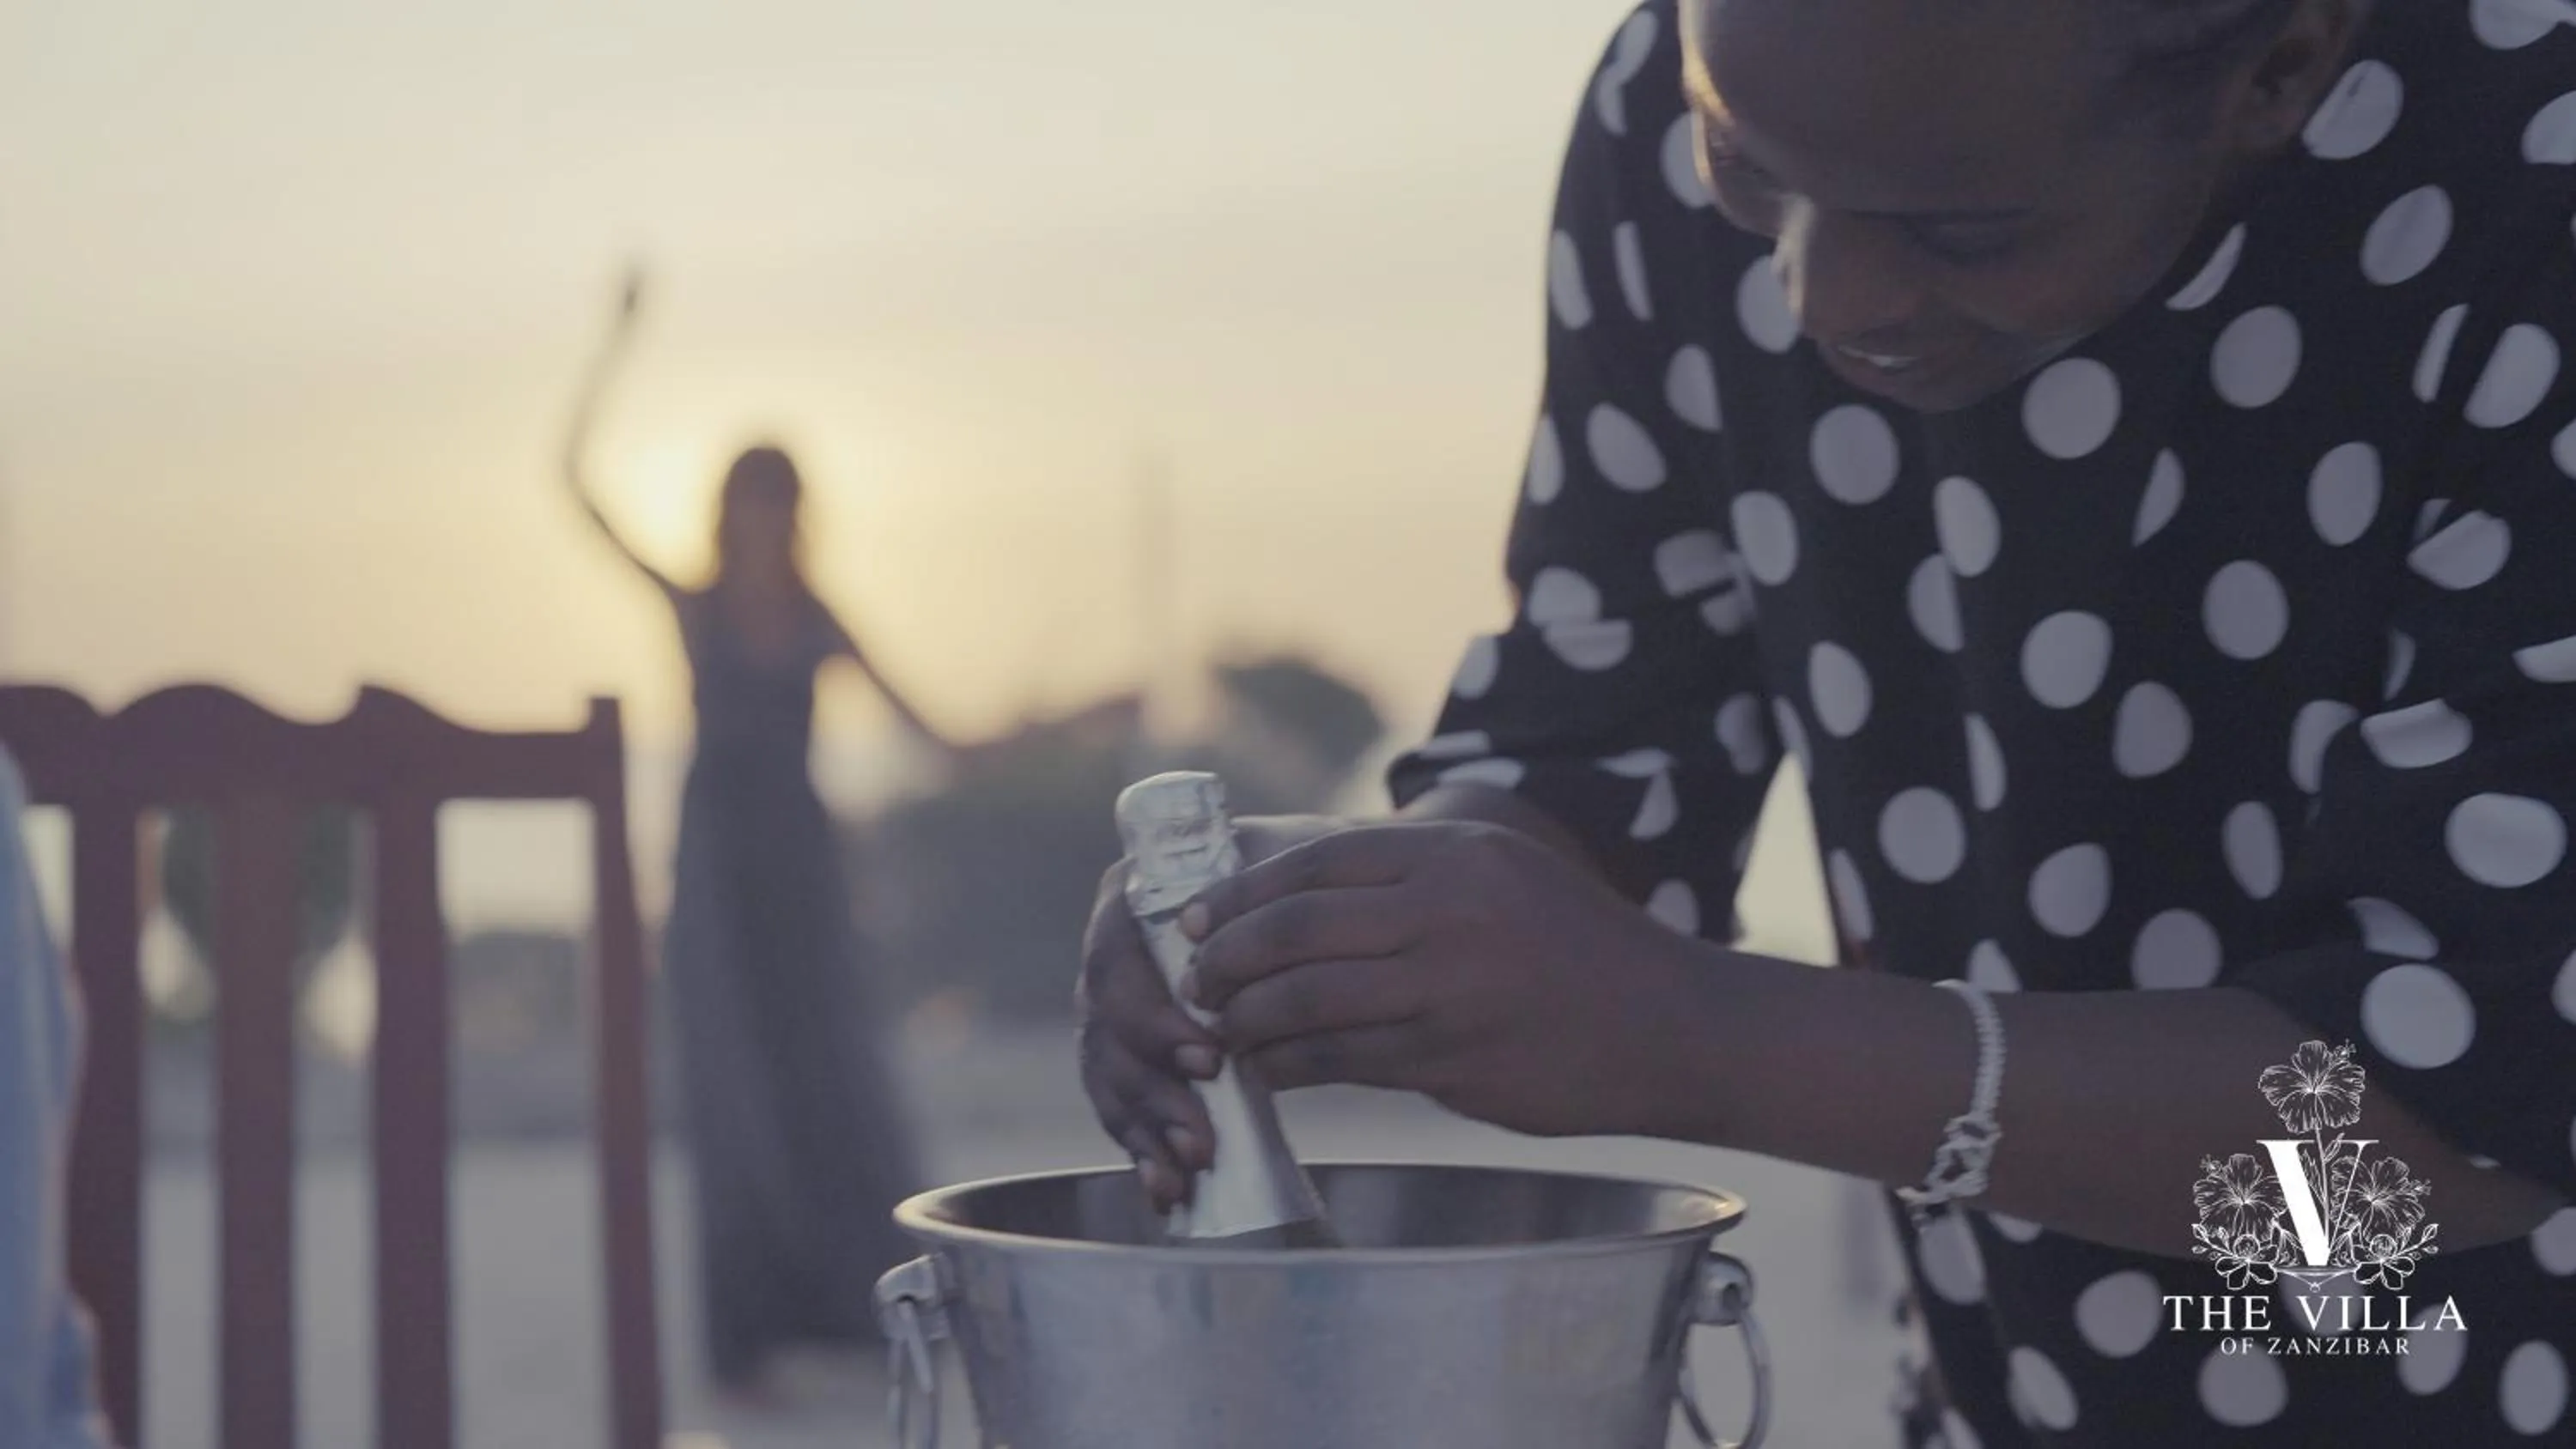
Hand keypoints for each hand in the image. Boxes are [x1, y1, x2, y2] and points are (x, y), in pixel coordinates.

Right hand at [1077, 814, 1347, 1211]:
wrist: (1311, 919)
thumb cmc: (1303, 891)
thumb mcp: (1292, 878)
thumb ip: (1269, 900)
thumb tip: (1275, 937)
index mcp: (1137, 900)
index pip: (1116, 958)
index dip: (1152, 1015)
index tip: (1210, 1059)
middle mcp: (1114, 956)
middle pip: (1106, 1025)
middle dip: (1154, 1085)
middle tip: (1203, 1132)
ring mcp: (1115, 1012)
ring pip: (1109, 1074)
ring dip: (1148, 1125)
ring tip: (1195, 1166)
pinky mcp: (1132, 1062)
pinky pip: (1121, 1109)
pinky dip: (1143, 1150)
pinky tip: (1167, 1190)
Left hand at [1182, 820, 1708, 1138]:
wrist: (1671, 1027)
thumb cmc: (1578, 951)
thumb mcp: (1503, 876)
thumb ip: (1414, 882)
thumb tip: (1299, 904)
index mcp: (1453, 853)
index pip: (1315, 863)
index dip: (1240, 893)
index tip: (1193, 921)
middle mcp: (1447, 908)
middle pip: (1294, 927)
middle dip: (1223, 959)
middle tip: (1191, 984)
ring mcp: (1449, 986)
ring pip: (1306, 998)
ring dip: (1245, 1019)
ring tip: (1218, 1033)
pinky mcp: (1452, 1057)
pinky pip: (1341, 1059)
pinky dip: (1288, 1065)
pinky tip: (1267, 1071)